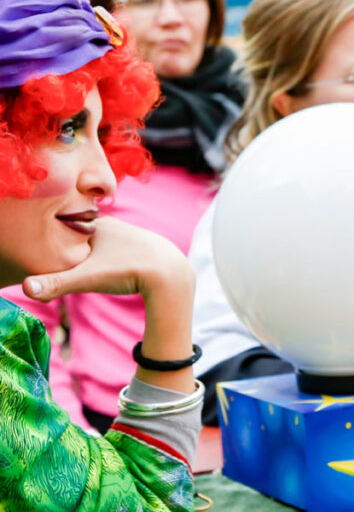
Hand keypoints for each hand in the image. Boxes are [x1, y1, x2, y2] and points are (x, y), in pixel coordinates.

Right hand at [24, 216, 196, 393]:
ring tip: (90, 267)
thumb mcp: (87, 278)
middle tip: (70, 265)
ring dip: (95, 254)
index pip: (66, 229)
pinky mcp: (145, 246)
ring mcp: (131, 233)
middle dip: (75, 248)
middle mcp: (114, 224)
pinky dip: (113, 258)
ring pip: (103, 243)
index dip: (57, 242)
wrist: (171, 275)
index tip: (53, 255)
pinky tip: (114, 267)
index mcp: (97, 224)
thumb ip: (55, 283)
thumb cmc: (128, 271)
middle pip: (84, 236)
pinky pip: (120, 250)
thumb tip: (26, 287)